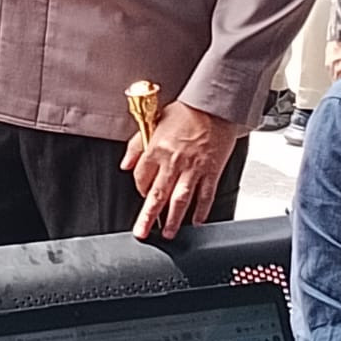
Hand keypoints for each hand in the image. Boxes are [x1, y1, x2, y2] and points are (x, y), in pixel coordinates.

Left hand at [122, 101, 238, 239]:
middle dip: (148, 217)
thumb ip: (136, 146)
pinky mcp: (211, 172)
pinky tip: (197, 221)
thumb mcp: (153, 122)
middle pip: (157, 195)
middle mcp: (174, 162)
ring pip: (181, 200)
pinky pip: (205, 196)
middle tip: (142, 233)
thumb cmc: (186, 111)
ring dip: (173, 220)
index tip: (142, 194)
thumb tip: (125, 165)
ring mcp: (193, 169)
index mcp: (157, 149)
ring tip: (169, 234)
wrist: (215, 106)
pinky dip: (201, 211)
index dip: (139, 188)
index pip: (141, 177)